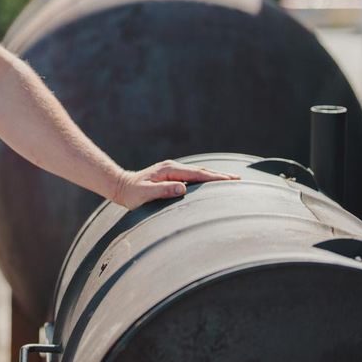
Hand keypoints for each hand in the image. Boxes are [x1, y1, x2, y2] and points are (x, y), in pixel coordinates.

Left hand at [111, 160, 239, 209]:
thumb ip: (163, 191)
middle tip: (239, 180)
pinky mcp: (172, 175)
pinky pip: (193, 176)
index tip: (231, 181)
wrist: (122, 186)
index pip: (197, 174)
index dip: (215, 178)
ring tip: (232, 180)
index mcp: (170, 170)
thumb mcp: (145, 194)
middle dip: (220, 176)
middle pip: (202, 171)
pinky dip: (206, 178)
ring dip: (215, 176)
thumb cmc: (132, 193)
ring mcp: (173, 170)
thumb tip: (183, 189)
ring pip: (199, 172)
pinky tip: (213, 183)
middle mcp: (173, 167)